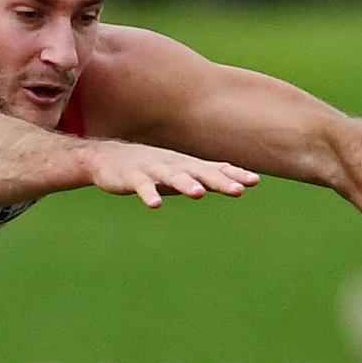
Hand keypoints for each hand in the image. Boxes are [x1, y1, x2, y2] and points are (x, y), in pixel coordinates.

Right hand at [86, 141, 259, 207]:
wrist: (107, 158)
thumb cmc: (151, 166)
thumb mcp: (182, 170)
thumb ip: (208, 175)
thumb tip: (239, 181)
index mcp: (187, 166)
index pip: (215, 170)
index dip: (234, 175)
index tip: (254, 181)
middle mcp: (174, 165)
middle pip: (200, 173)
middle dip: (219, 181)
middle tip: (238, 190)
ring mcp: (153, 170)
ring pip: (173, 177)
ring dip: (186, 184)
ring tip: (198, 193)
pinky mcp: (133, 178)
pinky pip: (143, 187)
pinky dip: (149, 195)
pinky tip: (155, 205)